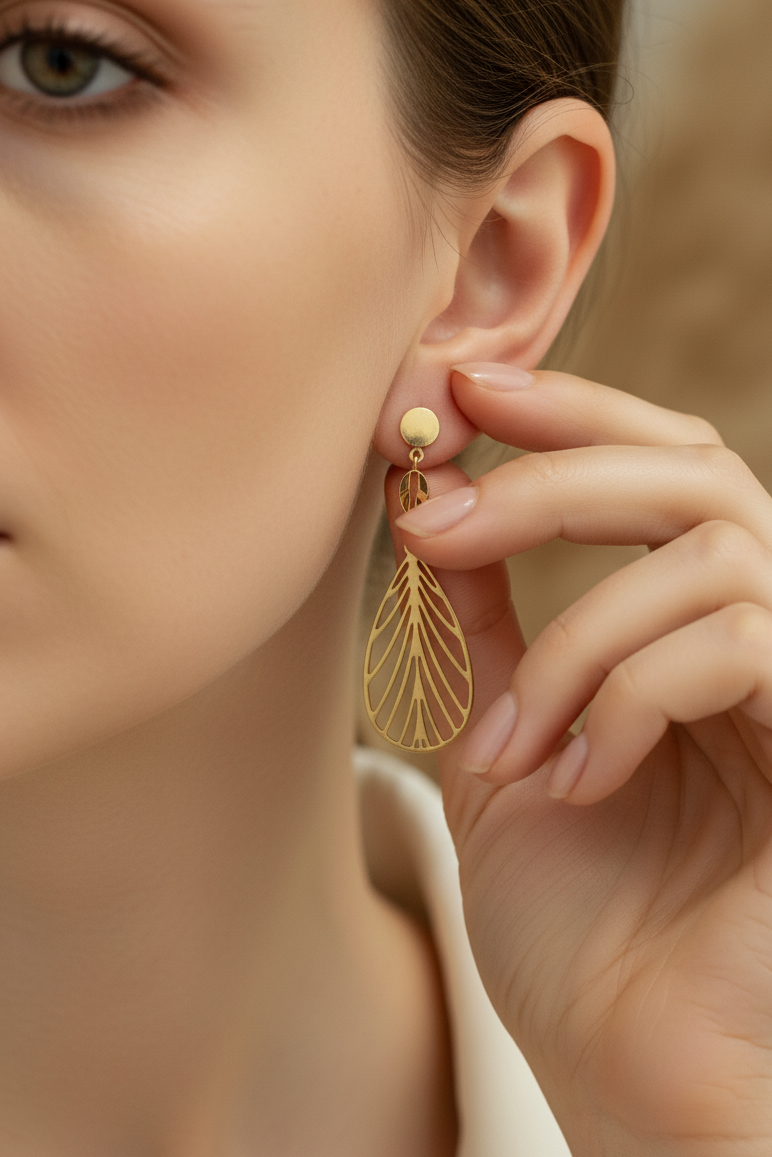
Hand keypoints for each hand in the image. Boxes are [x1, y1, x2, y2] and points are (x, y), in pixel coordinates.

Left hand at [389, 367, 771, 1155]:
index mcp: (690, 633)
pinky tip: (579, 777)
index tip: (461, 393)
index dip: (572, 410)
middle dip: (553, 476)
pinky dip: (631, 696)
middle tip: (436, 515)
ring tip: (517, 738)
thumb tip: (436, 504)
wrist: (624, 1066)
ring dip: (581, 634)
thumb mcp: (508, 745)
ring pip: (717, 552)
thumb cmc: (575, 921)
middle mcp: (763, 640)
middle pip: (699, 472)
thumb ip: (493, 629)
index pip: (665, 467)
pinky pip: (739, 645)